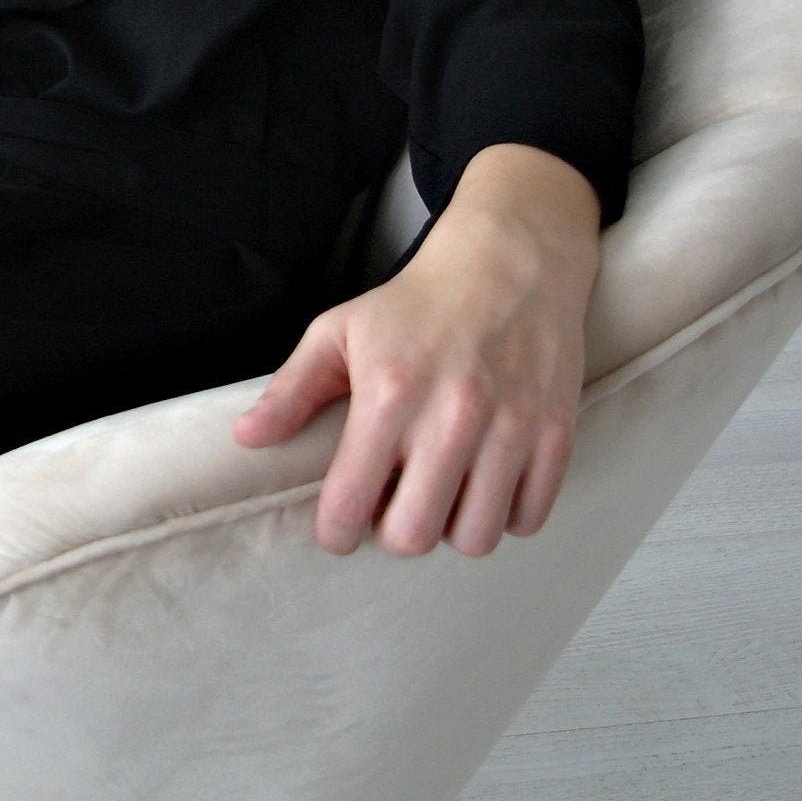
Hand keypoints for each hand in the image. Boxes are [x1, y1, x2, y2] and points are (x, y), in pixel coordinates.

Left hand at [231, 144, 599, 556]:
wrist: (508, 262)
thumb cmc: (416, 304)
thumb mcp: (339, 331)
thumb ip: (292, 389)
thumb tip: (246, 438)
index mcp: (389, 394)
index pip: (350, 504)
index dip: (336, 532)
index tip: (337, 527)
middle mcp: (451, 418)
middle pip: (414, 536)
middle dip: (393, 533)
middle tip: (391, 504)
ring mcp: (510, 429)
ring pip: (474, 537)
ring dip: (450, 528)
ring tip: (439, 495)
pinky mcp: (555, 434)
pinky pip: (529, 518)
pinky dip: (504, 515)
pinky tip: (484, 484)